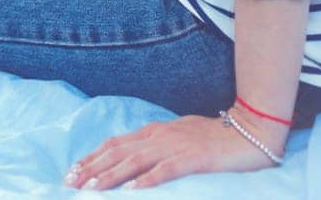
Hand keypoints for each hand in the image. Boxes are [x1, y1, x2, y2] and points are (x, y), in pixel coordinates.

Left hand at [62, 112, 280, 189]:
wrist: (250, 129)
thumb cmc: (216, 136)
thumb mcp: (180, 136)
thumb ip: (159, 144)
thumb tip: (137, 156)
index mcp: (154, 131)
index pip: (115, 144)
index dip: (92, 157)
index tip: (73, 171)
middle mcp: (159, 137)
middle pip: (118, 152)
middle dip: (92, 168)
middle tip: (70, 182)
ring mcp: (175, 146)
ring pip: (134, 162)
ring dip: (110, 176)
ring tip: (91, 189)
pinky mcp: (193, 159)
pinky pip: (165, 170)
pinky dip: (147, 180)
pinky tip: (132, 191)